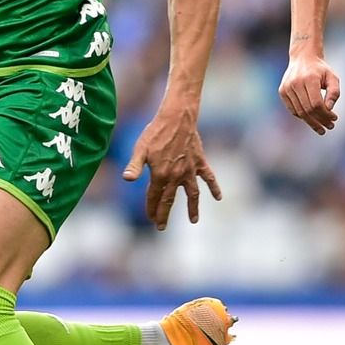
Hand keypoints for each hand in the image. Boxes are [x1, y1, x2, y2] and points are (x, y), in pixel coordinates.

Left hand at [121, 103, 222, 229]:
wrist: (177, 118)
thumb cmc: (156, 132)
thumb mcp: (141, 149)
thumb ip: (135, 166)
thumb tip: (126, 180)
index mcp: (160, 174)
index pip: (154, 197)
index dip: (151, 209)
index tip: (151, 219)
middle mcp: (176, 176)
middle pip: (170, 200)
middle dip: (164, 214)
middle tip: (161, 227)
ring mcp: (189, 170)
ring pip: (192, 194)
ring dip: (192, 208)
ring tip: (193, 221)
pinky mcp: (199, 162)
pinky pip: (208, 178)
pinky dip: (214, 188)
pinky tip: (219, 198)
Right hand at [278, 53, 341, 134]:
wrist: (303, 57)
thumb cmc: (320, 70)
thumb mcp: (332, 77)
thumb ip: (334, 92)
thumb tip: (329, 109)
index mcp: (309, 78)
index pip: (316, 103)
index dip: (326, 114)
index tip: (335, 118)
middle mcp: (295, 83)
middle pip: (307, 110)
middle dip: (320, 121)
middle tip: (330, 127)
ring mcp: (287, 87)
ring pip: (299, 112)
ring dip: (311, 122)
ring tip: (322, 128)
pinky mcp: (282, 91)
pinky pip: (293, 110)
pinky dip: (302, 117)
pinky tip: (312, 119)